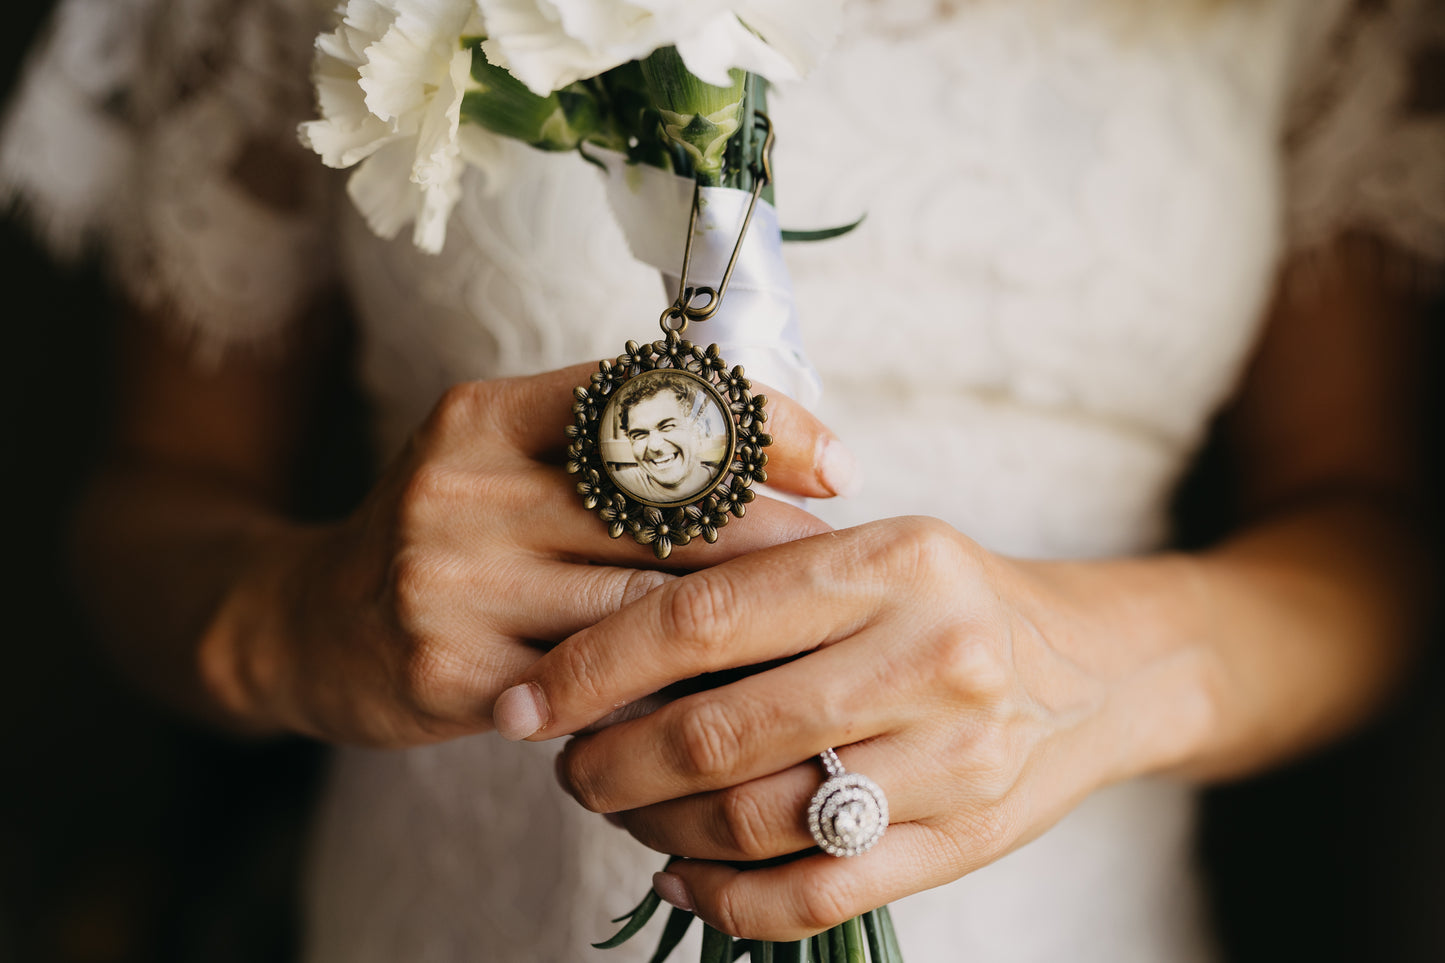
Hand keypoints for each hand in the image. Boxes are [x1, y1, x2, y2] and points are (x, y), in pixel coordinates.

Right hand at [206, 362, 853, 747]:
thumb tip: (775, 461)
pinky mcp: (449, 672)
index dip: (759, 426)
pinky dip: (670, 693)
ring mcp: (449, 582)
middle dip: (771, 538)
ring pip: (642, 607)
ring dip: (737, 626)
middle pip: (661, 509)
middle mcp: (461, 486)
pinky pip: (597, 687)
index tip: (839, 464)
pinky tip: (723, 697)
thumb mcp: (502, 461)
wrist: (308, 626)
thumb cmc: (447, 535)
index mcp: (486, 415)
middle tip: (841, 561)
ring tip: (803, 633)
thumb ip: (607, 451)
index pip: (648, 398)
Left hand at [493, 517, 1202, 939]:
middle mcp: (930, 655)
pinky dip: (725, 898)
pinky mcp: (964, 839)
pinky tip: (680, 875)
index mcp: (892, 561)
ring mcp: (954, 758)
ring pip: (755, 821)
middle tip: (568, 765)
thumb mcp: (877, 553)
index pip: (705, 614)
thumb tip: (606, 642)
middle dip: (610, 763)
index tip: (528, 698)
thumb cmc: (957, 600)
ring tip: (619, 810)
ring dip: (655, 827)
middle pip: (718, 732)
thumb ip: (766, 587)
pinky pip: (815, 893)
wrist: (1099, 668)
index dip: (595, 664)